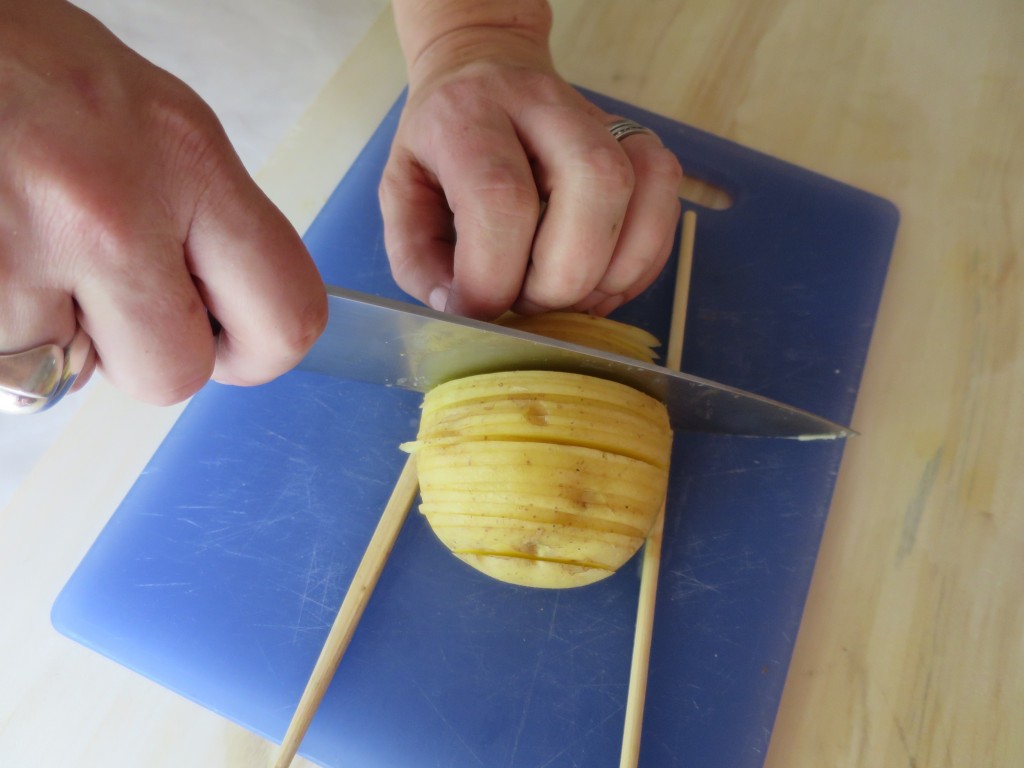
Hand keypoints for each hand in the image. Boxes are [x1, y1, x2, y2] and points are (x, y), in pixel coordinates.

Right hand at [0, 1, 325, 405]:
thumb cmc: (23, 64)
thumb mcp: (151, 117)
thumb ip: (200, 216)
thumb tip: (216, 307)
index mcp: (187, 158)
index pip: (287, 314)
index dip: (256, 350)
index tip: (224, 340)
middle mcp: (115, 210)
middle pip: (175, 374)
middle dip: (141, 354)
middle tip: (106, 299)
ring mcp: (26, 250)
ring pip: (71, 373)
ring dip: (52, 331)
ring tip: (24, 244)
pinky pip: (5, 362)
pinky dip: (2, 322)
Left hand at [381, 1, 682, 319]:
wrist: (483, 70)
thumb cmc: (440, 146)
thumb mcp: (400, 196)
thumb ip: (417, 259)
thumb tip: (462, 310)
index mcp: (469, 117)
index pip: (501, 197)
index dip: (494, 274)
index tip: (478, 309)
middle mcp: (543, 105)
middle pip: (593, 185)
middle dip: (563, 277)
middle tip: (529, 302)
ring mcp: (600, 118)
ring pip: (641, 189)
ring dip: (611, 271)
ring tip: (567, 294)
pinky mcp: (637, 141)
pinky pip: (666, 203)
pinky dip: (641, 261)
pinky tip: (600, 279)